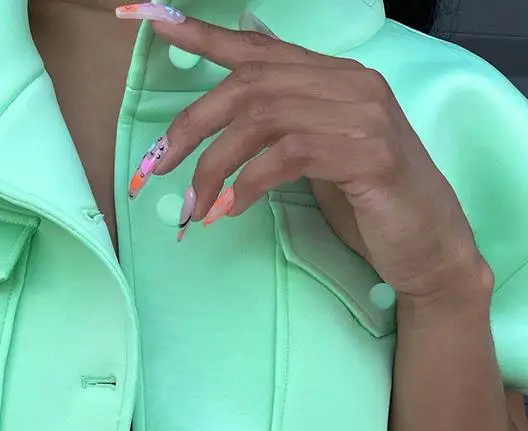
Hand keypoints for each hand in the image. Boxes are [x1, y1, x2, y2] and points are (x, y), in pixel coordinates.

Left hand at [116, 4, 490, 300]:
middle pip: (249, 84)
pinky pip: (289, 154)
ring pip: (262, 119)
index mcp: (334, 80)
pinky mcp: (369, 155)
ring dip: (214, 166)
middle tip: (158, 166)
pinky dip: (249, 184)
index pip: (261, 49)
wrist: (428, 247)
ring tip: (195, 207)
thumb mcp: (318, 160)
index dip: (206, 37)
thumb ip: (282, 133)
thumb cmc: (367, 206)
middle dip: (193, 124)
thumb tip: (225, 132)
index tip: (157, 28)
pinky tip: (232, 210)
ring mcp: (363, 116)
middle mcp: (349, 85)